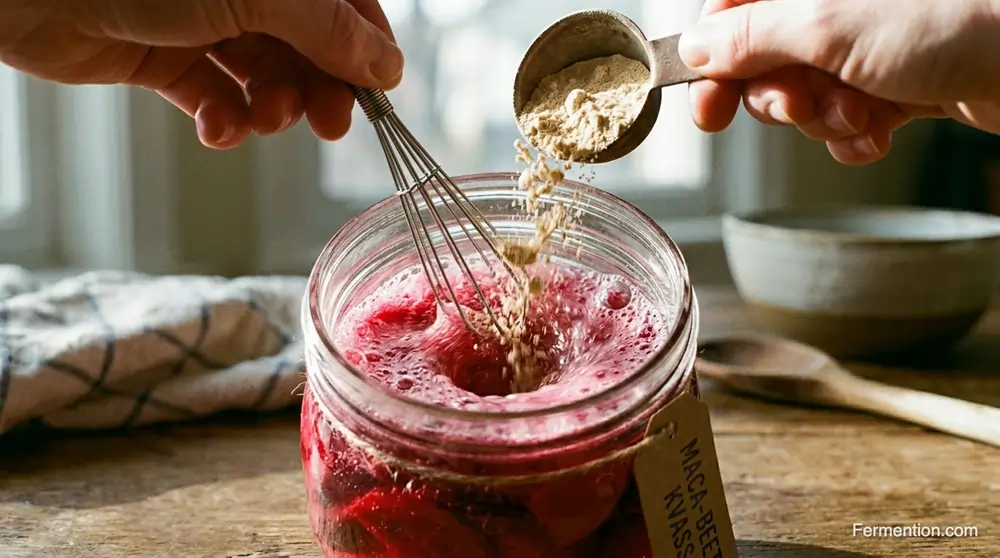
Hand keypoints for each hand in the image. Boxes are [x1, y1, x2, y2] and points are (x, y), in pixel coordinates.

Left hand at [0, 0, 403, 148]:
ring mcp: (204, 22)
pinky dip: (224, 121)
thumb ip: (326, 29)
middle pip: (309, 47)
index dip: (365, 47)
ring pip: (265, 77)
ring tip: (261, 120)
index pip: (342, 4)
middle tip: (329, 125)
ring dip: (271, 109)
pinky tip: (217, 128)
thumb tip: (385, 64)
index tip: (379, 92)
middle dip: (320, 89)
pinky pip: (215, 97)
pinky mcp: (167, 59)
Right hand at [678, 0, 999, 164]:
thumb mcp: (828, 27)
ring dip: (826, 119)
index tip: (708, 105)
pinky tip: (883, 127)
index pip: (733, 14)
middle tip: (802, 105)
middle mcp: (834, 7)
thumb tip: (693, 48)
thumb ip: (750, 38)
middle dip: (781, 99)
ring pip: (804, 98)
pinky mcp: (892, 81)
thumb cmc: (951, 21)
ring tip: (864, 110)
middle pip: (763, 64)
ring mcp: (864, 45)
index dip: (713, 62)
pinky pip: (845, 119)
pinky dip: (857, 133)